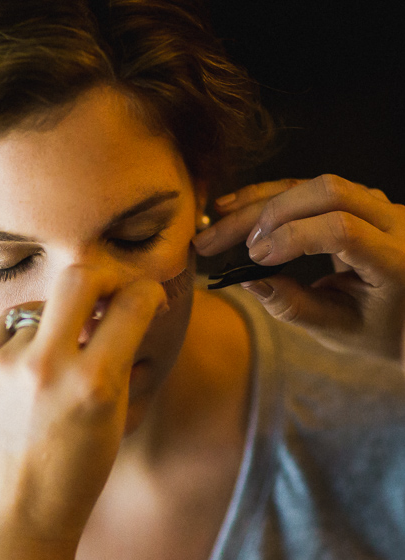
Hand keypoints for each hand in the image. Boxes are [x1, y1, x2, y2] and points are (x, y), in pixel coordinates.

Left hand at [0, 268, 165, 542]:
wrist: (13, 515)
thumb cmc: (75, 473)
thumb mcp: (114, 419)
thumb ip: (120, 360)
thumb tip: (127, 305)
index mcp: (95, 384)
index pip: (132, 304)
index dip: (147, 293)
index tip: (146, 297)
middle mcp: (48, 367)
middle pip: (79, 277)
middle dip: (103, 276)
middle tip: (108, 290)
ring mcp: (6, 364)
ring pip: (41, 307)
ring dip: (57, 322)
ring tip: (58, 357)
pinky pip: (8, 324)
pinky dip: (23, 333)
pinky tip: (28, 358)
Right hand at [193, 175, 404, 360]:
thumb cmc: (378, 328)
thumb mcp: (338, 329)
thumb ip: (295, 307)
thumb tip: (247, 280)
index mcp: (396, 259)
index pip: (343, 229)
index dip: (293, 237)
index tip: (254, 258)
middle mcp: (394, 221)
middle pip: (327, 192)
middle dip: (266, 214)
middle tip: (219, 242)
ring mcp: (377, 204)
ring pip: (312, 184)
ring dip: (259, 202)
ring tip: (217, 220)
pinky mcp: (356, 200)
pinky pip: (309, 187)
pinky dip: (269, 196)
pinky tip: (236, 207)